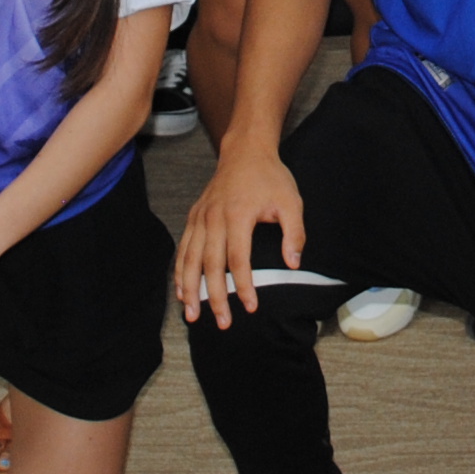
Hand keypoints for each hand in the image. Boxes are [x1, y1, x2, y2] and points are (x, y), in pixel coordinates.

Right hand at [175, 146, 307, 327]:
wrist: (245, 151)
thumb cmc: (270, 178)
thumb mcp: (291, 201)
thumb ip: (294, 233)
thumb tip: (293, 264)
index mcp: (238, 214)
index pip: (238, 258)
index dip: (243, 285)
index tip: (250, 307)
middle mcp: (214, 218)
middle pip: (210, 264)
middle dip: (215, 296)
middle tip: (222, 322)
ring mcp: (201, 217)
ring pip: (190, 259)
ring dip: (190, 289)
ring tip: (192, 315)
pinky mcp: (194, 217)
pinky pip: (184, 248)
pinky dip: (180, 271)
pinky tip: (181, 291)